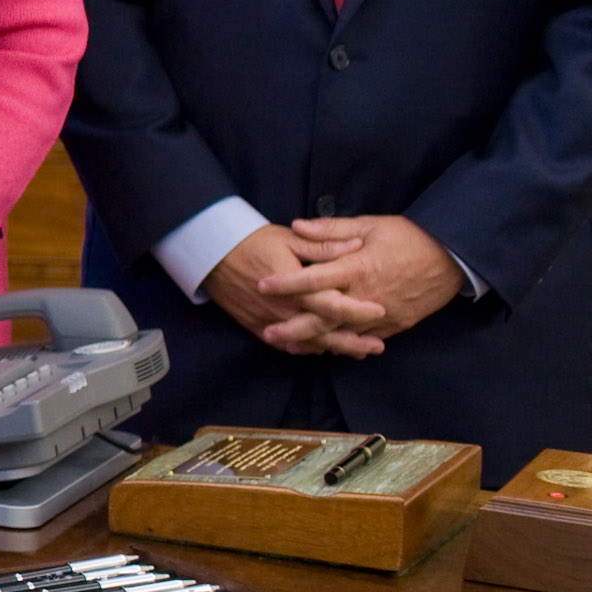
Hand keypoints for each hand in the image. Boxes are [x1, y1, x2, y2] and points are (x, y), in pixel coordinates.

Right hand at [202, 220, 375, 356]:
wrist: (210, 252)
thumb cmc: (252, 241)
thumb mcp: (290, 238)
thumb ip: (324, 246)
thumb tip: (357, 246)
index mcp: (295, 286)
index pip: (332, 304)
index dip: (358, 311)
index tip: (380, 312)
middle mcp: (283, 308)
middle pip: (323, 332)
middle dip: (352, 342)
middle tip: (376, 347)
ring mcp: (269, 320)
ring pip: (306, 342)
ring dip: (332, 348)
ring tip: (357, 353)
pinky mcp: (256, 325)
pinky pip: (284, 344)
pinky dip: (305, 349)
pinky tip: (321, 350)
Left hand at [260, 214, 464, 349]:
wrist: (453, 257)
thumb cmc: (410, 237)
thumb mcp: (370, 225)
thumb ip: (332, 229)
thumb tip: (297, 226)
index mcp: (358, 268)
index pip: (314, 279)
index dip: (286, 283)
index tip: (262, 284)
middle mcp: (367, 296)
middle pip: (324, 318)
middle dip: (294, 327)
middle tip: (267, 331)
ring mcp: (382, 314)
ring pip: (342, 335)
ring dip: (314, 342)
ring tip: (288, 345)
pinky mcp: (395, 325)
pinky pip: (364, 339)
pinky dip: (343, 344)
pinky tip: (324, 347)